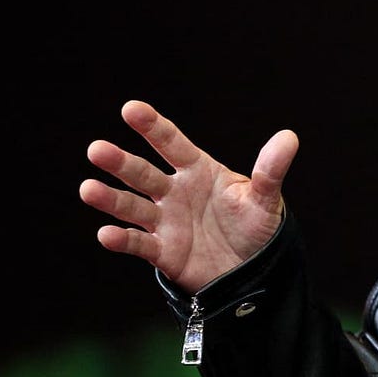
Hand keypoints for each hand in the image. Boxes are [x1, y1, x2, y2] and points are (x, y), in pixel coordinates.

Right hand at [79, 100, 298, 292]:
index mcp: (198, 170)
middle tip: (96, 149)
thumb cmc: (256, 224)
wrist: (253, 268)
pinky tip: (106, 234)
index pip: (171, 143)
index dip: (152, 126)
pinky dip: (122, 240)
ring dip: (110, 199)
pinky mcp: (163, 251)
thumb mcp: (265, 197)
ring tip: (88, 188)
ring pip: (132, 206)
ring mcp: (166, 221)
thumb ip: (270, 170)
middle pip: (143, 173)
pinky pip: (139, 244)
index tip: (131, 108)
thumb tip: (289, 138)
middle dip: (120, 162)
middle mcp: (175, 192)